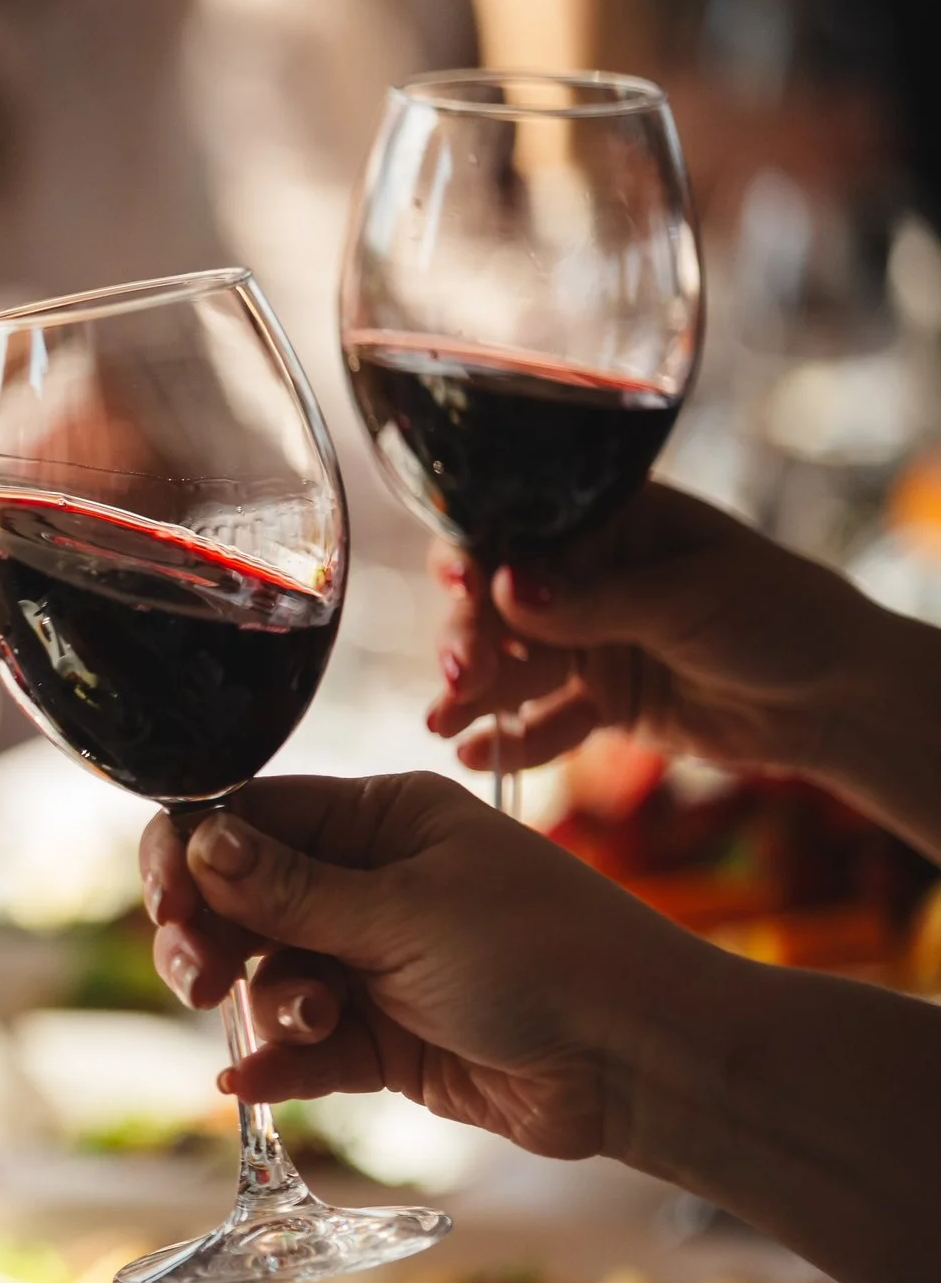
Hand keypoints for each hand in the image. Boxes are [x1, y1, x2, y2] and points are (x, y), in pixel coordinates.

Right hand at [139, 771, 715, 1160]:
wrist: (638, 1061)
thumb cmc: (544, 953)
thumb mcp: (404, 911)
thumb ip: (289, 888)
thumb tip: (197, 840)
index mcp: (379, 819)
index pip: (248, 818)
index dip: (192, 855)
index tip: (167, 903)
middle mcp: (367, 883)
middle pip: (240, 901)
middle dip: (208, 938)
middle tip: (198, 979)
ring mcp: (373, 962)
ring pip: (266, 977)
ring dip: (267, 1002)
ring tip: (308, 1024)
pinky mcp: (383, 1039)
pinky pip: (302, 1046)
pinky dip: (277, 1061)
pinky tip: (250, 1082)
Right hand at [425, 482, 886, 776]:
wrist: (838, 699)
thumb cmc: (782, 615)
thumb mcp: (688, 598)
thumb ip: (593, 601)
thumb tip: (504, 590)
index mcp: (609, 524)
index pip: (518, 531)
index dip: (476, 556)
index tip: (461, 585)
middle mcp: (587, 578)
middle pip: (498, 603)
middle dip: (469, 637)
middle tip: (459, 676)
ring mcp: (590, 641)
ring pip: (511, 665)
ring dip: (475, 693)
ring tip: (443, 723)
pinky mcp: (601, 702)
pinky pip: (543, 721)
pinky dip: (512, 741)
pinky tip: (475, 758)